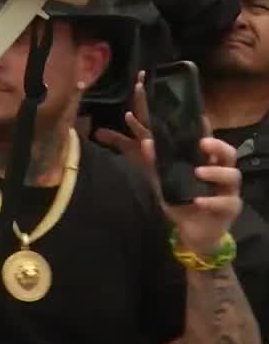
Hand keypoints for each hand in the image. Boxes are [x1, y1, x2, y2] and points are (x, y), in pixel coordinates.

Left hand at [96, 72, 242, 254]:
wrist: (188, 232)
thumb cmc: (175, 199)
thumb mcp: (153, 176)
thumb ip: (138, 156)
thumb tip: (110, 136)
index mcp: (198, 159)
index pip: (197, 136)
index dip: (193, 122)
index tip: (194, 111)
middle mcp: (215, 169)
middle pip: (225, 150)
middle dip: (215, 144)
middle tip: (201, 143)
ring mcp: (225, 189)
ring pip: (232, 173)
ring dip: (215, 172)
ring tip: (198, 172)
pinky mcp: (228, 208)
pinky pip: (224, 202)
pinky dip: (210, 201)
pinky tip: (198, 201)